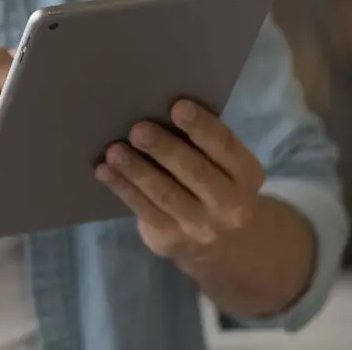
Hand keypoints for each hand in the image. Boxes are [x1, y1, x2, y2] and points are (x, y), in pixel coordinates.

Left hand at [95, 100, 265, 264]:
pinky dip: (123, 189)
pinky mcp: (171, 239)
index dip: (202, 126)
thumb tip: (158, 107)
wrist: (225, 244)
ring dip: (137, 170)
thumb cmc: (216, 184)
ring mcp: (201, 227)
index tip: (178, 106)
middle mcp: (230, 205)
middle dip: (165, 149)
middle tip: (138, 129)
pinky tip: (105, 171)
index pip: (226, 147)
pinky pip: (144, 211)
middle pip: (195, 173)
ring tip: (115, 151)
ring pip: (165, 195)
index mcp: (246, 175)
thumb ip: (204, 143)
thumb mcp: (226, 167)